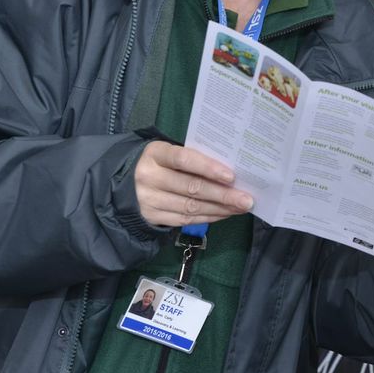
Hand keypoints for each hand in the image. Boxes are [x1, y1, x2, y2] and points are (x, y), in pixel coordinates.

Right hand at [133, 141, 254, 226]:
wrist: (126, 182)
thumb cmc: (161, 162)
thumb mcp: (169, 153)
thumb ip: (193, 159)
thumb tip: (230, 173)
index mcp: (156, 154)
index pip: (184, 160)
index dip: (208, 168)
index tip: (232, 176)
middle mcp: (149, 176)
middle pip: (191, 187)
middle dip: (223, 195)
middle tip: (247, 199)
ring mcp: (149, 199)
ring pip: (191, 207)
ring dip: (220, 208)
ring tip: (240, 207)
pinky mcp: (152, 217)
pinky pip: (185, 220)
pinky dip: (208, 217)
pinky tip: (225, 213)